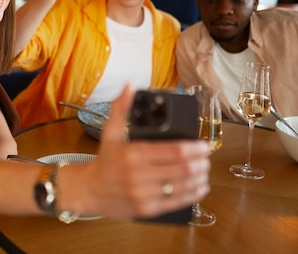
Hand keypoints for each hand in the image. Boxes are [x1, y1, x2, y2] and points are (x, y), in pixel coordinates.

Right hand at [69, 85, 211, 219]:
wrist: (90, 190)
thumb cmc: (105, 161)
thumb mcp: (110, 132)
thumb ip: (121, 108)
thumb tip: (129, 87)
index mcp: (133, 153)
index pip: (174, 150)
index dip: (195, 148)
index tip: (204, 146)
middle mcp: (139, 175)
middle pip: (183, 169)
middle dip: (201, 163)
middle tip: (207, 158)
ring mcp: (143, 194)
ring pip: (182, 186)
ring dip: (200, 178)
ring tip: (204, 171)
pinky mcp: (147, 209)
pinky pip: (176, 202)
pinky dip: (193, 195)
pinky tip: (200, 187)